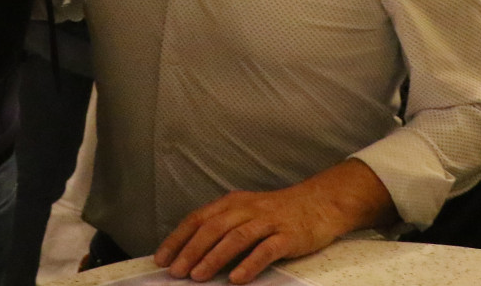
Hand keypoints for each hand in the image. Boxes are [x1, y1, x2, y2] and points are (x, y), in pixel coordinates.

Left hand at [153, 160, 393, 283]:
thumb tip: (193, 252)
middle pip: (212, 229)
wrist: (319, 203)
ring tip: (198, 277)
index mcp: (231, 203)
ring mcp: (267, 222)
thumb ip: (223, 227)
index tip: (161, 258)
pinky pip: (265, 251)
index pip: (197, 219)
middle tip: (176, 272)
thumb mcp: (245, 212)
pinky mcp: (288, 236)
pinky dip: (249, 264)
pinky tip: (236, 279)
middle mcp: (245, 209)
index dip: (177, 239)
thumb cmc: (276, 213)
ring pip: (235, 239)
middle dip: (190, 251)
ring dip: (213, 258)